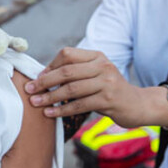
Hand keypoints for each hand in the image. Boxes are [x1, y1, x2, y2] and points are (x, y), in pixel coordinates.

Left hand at [23, 47, 167, 127]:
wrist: (138, 105)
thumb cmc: (110, 90)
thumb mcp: (96, 74)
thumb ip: (76, 72)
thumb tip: (43, 77)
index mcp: (97, 56)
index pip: (67, 54)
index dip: (49, 66)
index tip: (37, 78)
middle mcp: (103, 66)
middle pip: (66, 71)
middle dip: (44, 81)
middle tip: (29, 90)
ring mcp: (107, 83)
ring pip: (71, 89)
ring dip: (50, 97)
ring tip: (36, 103)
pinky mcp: (108, 100)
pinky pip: (79, 105)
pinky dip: (62, 109)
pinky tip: (50, 113)